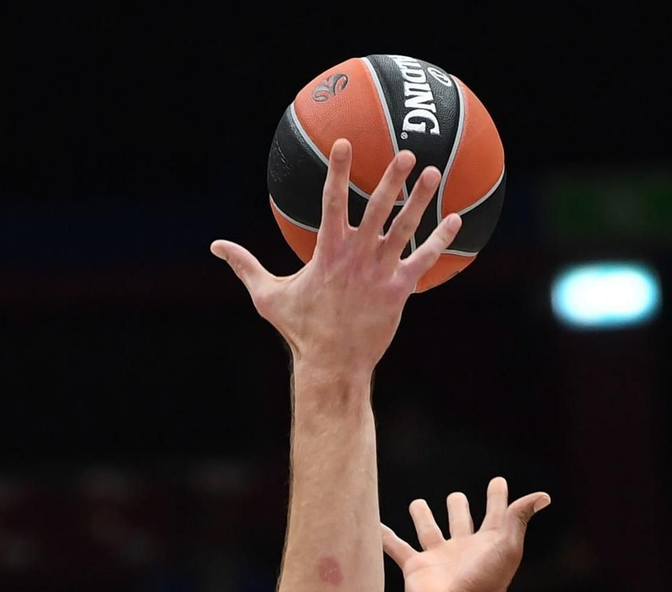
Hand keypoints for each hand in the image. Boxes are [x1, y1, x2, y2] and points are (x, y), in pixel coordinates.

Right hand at [211, 141, 459, 374]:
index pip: (332, 202)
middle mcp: (357, 257)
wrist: (333, 366)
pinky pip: (424, 261)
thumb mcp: (267, 296)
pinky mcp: (399, 291)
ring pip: (405, 230)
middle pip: (377, 209)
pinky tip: (455, 221)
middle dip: (392, 179)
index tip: (344, 144)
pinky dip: (440, 241)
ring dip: (420, 200)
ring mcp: (380, 273)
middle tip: (406, 152)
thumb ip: (244, 265)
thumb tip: (216, 246)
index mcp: (327, 252)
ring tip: (435, 173)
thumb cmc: (301, 331)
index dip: (337, 171)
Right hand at [383, 477, 551, 591]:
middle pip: (460, 522)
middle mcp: (463, 549)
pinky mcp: (416, 568)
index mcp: (487, 544)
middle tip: (457, 497)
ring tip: (417, 503)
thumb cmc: (485, 583)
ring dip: (423, 517)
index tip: (498, 482)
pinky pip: (397, 548)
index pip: (495, 515)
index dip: (498, 498)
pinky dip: (384, 537)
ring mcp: (438, 559)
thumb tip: (543, 496)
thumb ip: (518, 518)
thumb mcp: (507, 546)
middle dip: (459, 509)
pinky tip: (373, 525)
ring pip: (428, 531)